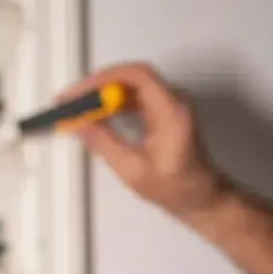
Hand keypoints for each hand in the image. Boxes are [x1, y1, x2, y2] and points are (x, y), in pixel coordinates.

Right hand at [59, 61, 230, 221]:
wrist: (202, 197)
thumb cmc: (172, 188)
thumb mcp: (132, 169)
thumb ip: (103, 142)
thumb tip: (75, 122)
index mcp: (172, 111)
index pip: (137, 76)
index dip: (104, 79)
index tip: (78, 94)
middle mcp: (174, 99)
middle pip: (132, 76)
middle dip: (98, 85)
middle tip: (70, 100)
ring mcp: (171, 103)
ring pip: (132, 85)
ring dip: (104, 93)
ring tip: (77, 106)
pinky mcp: (165, 110)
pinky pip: (136, 96)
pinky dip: (114, 102)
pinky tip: (96, 113)